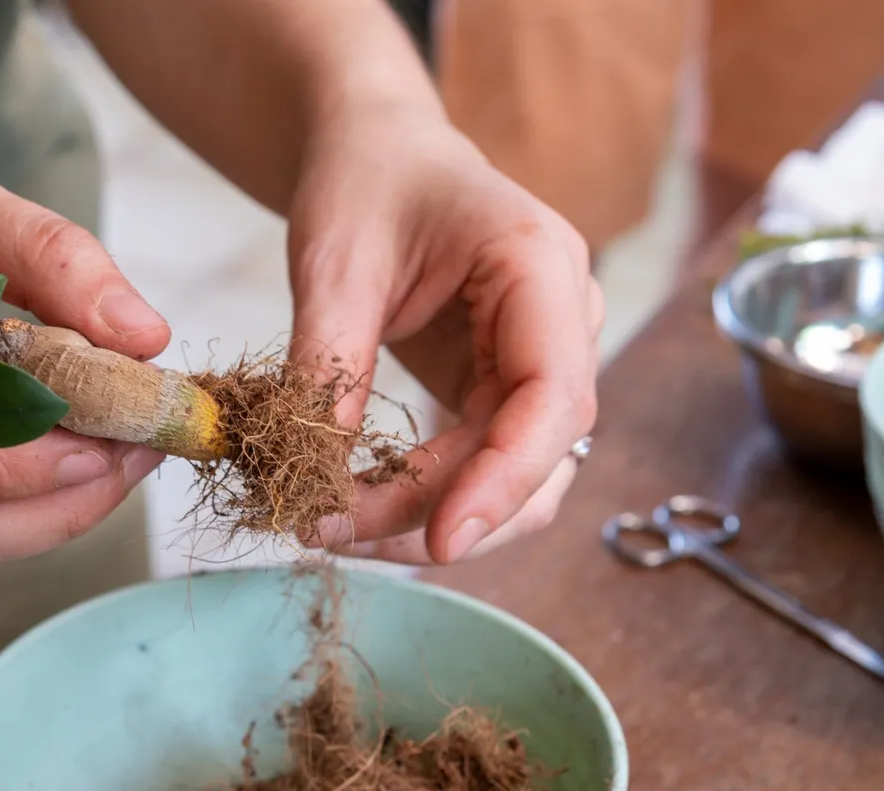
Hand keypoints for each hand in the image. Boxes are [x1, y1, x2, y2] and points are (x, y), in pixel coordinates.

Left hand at [288, 111, 602, 563]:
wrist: (381, 155)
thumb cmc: (366, 183)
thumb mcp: (333, 260)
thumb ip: (329, 361)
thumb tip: (319, 471)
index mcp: (537, 264)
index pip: (553, 395)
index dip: (505, 477)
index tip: (442, 541)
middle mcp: (564, 319)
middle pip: (540, 454)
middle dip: (442, 512)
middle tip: (333, 533)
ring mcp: (544, 362)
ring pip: (522, 480)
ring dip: (434, 521)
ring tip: (335, 529)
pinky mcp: (509, 393)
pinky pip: (486, 468)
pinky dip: (427, 501)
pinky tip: (359, 509)